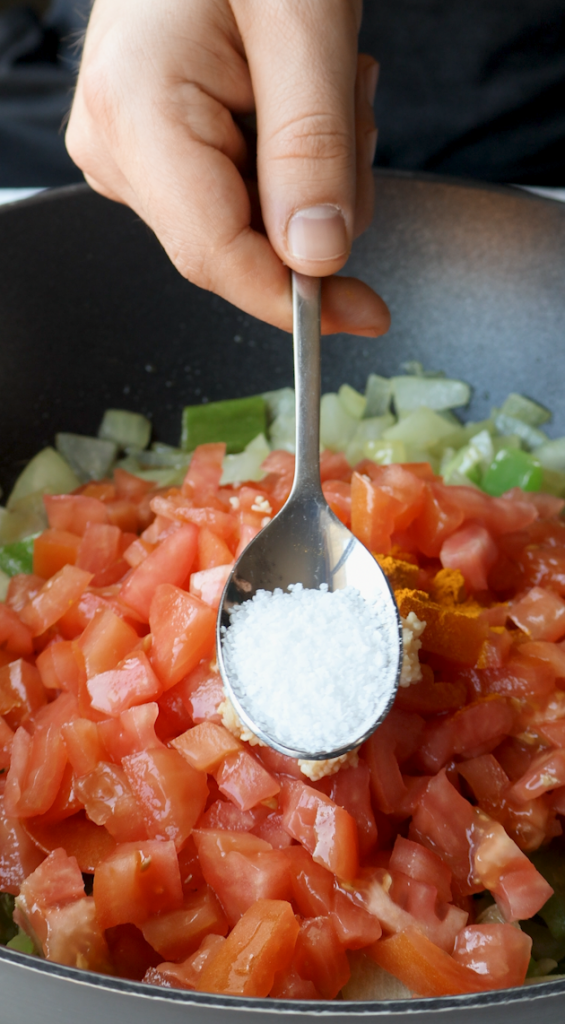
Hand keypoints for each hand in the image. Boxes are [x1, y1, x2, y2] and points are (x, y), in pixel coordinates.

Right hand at [67, 0, 388, 335]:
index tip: (361, 313)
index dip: (292, 297)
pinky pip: (240, 193)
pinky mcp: (156, 151)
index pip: (215, 255)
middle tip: (348, 111)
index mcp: (136, 114)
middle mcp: (117, 146)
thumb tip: (315, 254)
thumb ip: (312, 147)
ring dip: (311, 170)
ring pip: (249, 222)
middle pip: (238, 243)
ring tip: (322, 84)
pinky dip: (290, 157)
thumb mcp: (306, 24)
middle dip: (316, 201)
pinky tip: (294, 94)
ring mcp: (132, 152)